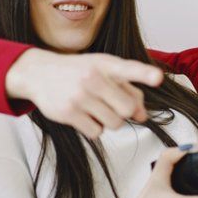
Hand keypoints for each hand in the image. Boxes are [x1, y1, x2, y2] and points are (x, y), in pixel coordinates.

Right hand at [6, 49, 163, 138]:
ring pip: (114, 124)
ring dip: (110, 121)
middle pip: (127, 109)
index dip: (145, 74)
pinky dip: (94, 128)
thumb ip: (129, 90)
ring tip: (95, 107)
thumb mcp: (104, 72)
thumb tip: (142, 116)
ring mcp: (79, 96)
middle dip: (124, 112)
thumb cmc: (80, 72)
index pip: (129, 69)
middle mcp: (93, 78)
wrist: (39, 73)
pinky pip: (96, 133)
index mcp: (106, 64)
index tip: (157, 78)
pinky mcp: (68, 113)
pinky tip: (84, 115)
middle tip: (111, 104)